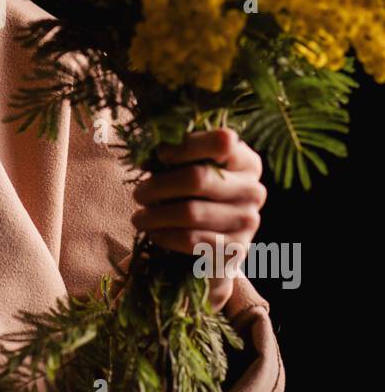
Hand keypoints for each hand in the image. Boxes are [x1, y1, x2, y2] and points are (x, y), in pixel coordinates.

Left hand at [129, 127, 266, 310]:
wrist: (214, 238)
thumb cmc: (196, 192)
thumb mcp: (191, 167)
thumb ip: (174, 156)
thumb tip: (145, 156)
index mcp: (246, 161)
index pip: (222, 142)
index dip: (186, 145)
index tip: (159, 154)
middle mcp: (253, 189)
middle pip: (198, 179)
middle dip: (159, 186)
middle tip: (139, 194)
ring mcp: (248, 220)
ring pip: (191, 212)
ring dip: (156, 215)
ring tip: (139, 217)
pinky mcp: (236, 248)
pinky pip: (193, 240)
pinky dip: (166, 236)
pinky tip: (154, 233)